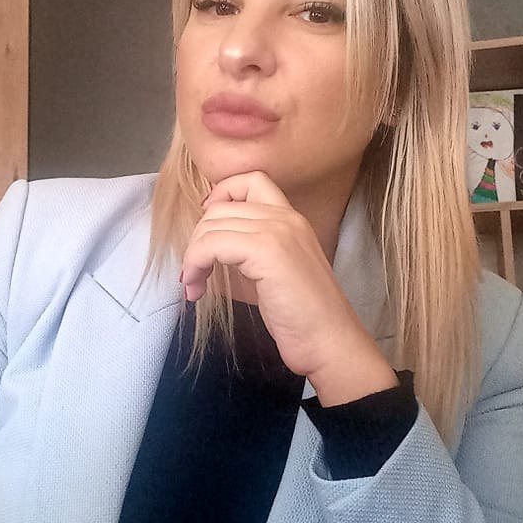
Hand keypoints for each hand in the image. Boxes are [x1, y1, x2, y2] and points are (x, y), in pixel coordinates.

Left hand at [179, 171, 396, 405]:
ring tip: (193, 286)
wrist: (330, 342)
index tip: (208, 229)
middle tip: (193, 274)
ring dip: (192, 257)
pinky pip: (212, 244)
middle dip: (197, 240)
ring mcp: (278, 231)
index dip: (221, 195)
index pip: (250, 180)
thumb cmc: (302, 317)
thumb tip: (211, 244)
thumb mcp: (274, 272)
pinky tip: (196, 289)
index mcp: (291, 219)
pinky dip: (195, 264)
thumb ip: (250, 250)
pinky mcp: (267, 250)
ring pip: (211, 226)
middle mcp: (285, 217)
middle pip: (220, 208)